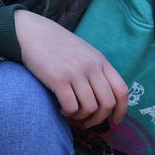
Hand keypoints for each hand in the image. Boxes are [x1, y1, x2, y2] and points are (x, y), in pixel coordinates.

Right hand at [14, 10, 129, 127]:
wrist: (32, 32)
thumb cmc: (58, 46)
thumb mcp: (85, 53)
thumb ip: (97, 71)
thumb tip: (106, 99)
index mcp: (101, 62)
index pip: (121, 91)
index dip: (121, 110)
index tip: (115, 121)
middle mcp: (92, 67)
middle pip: (107, 103)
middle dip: (99, 119)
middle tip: (88, 122)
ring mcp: (76, 73)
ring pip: (90, 108)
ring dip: (81, 117)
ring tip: (71, 112)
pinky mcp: (58, 79)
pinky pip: (71, 107)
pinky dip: (68, 113)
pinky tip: (61, 108)